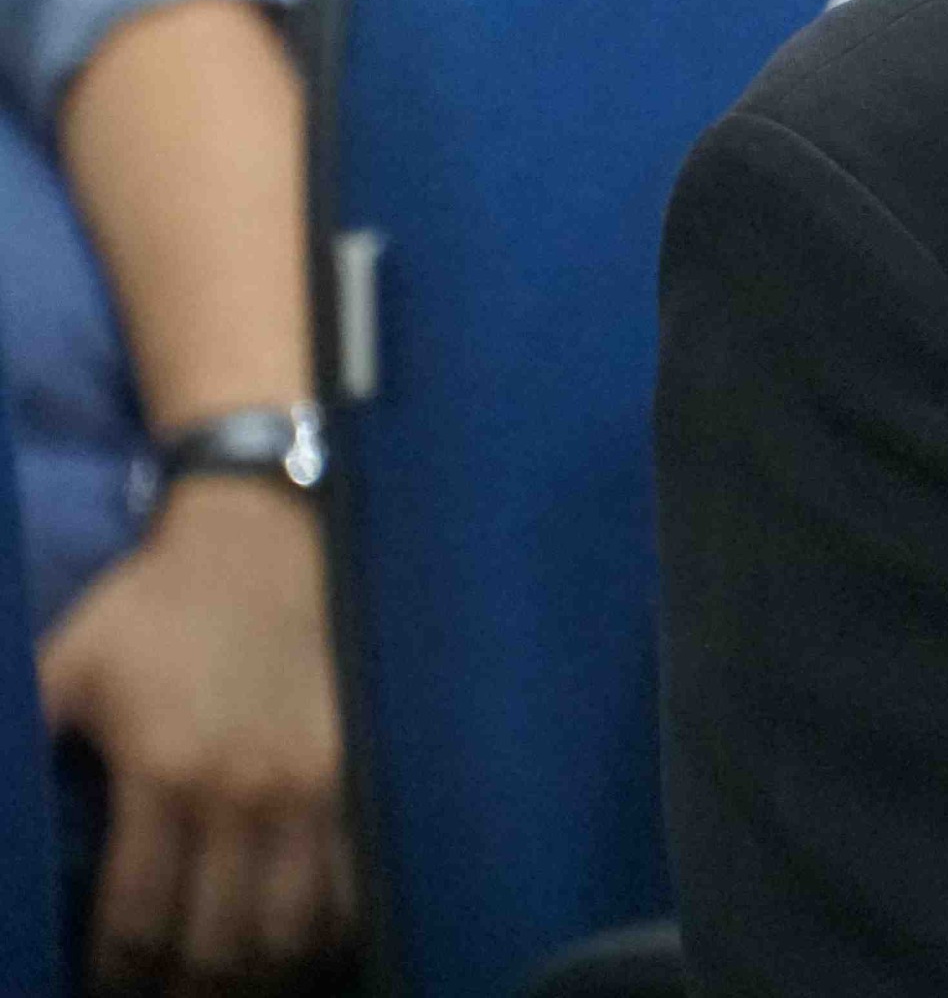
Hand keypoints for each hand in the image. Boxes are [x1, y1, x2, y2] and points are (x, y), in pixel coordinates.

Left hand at [40, 479, 352, 993]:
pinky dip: (321, 926)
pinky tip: (290, 932)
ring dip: (254, 967)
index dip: (115, 971)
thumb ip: (17, 737)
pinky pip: (352, 883)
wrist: (266, 543)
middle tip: (163, 990)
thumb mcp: (65, 668)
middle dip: (184, 984)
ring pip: (293, 928)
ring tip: (225, 975)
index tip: (104, 981)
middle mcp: (247, 791)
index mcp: (165, 773)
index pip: (138, 921)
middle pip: (220, 942)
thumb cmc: (154, 608)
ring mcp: (318, 785)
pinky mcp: (364, 770)